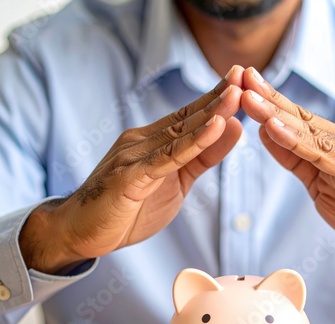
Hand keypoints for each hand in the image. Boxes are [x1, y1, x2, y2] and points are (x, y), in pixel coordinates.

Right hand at [20, 66, 244, 273]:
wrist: (82, 231)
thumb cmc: (127, 208)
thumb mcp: (177, 182)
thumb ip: (201, 157)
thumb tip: (231, 128)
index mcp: (152, 142)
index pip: (189, 116)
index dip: (215, 99)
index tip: (241, 80)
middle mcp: (143, 141)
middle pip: (186, 117)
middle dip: (218, 97)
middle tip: (244, 74)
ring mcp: (134, 156)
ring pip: (179, 133)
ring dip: (210, 113)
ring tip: (235, 94)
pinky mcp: (130, 176)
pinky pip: (167, 158)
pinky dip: (192, 143)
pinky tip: (214, 128)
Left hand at [241, 67, 334, 272]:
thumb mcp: (322, 186)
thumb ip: (298, 161)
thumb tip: (270, 133)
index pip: (298, 121)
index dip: (271, 104)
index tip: (244, 86)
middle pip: (301, 119)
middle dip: (269, 99)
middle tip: (241, 77)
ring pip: (308, 132)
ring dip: (276, 114)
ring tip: (249, 97)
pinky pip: (322, 156)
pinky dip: (297, 141)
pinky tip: (275, 128)